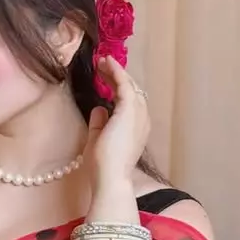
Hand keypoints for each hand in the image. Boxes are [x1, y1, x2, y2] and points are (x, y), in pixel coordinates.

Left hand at [83, 57, 150, 197]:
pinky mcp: (129, 111)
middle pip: (132, 91)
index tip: (104, 76)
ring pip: (130, 86)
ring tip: (102, 61)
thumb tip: (99, 108)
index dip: (117, 86)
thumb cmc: (103, 166)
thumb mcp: (98, 140)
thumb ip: (99, 124)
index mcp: (136, 129)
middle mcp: (142, 120)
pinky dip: (116, 73)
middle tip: (102, 64)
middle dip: (117, 76)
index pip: (129, 102)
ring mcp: (138, 115)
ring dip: (116, 72)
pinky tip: (107, 64)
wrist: (109, 178)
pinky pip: (124, 85)